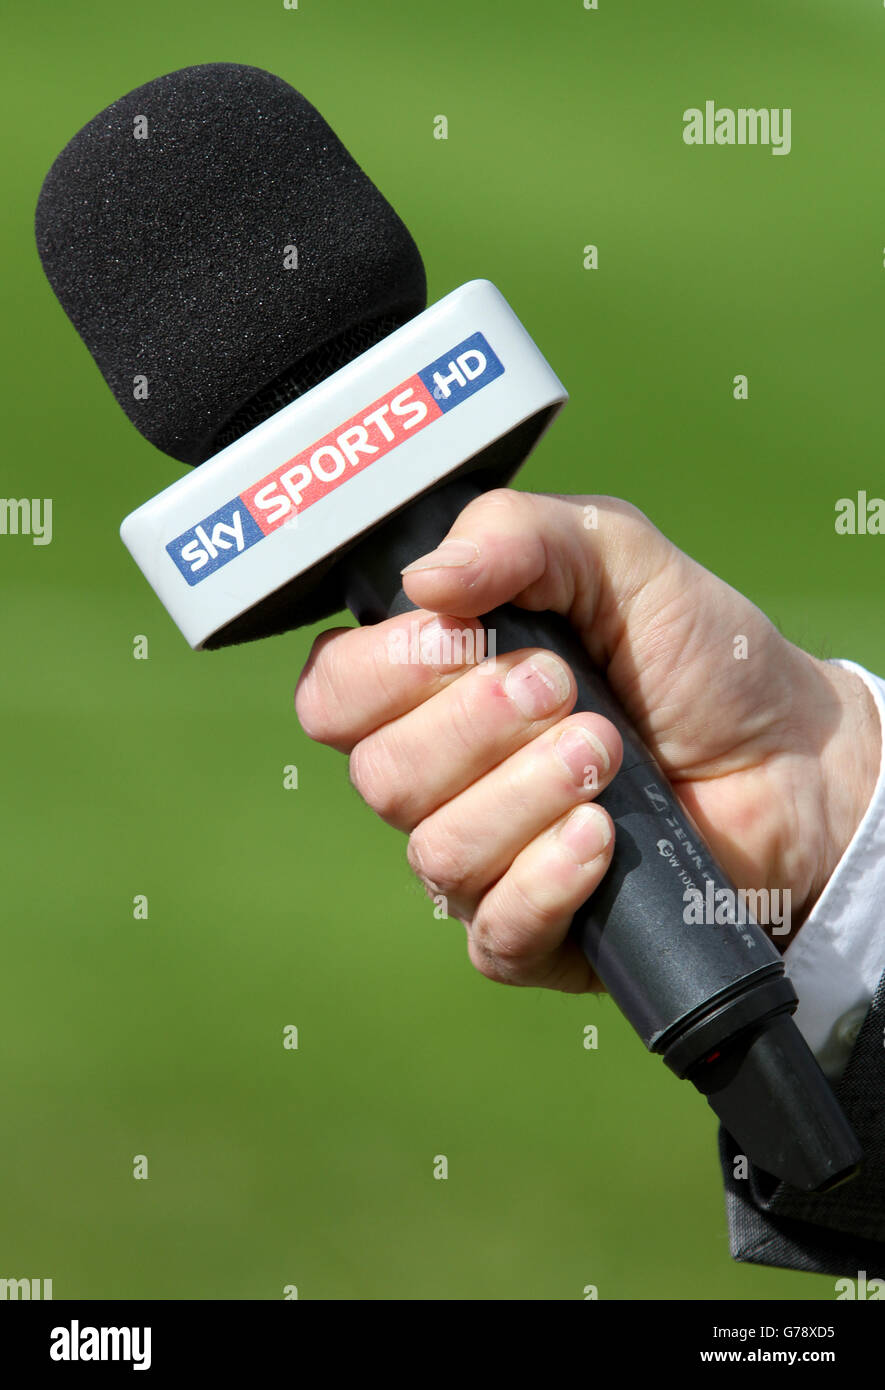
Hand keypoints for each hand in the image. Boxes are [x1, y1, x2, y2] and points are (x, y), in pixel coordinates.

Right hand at [294, 490, 879, 992]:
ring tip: (611, 752)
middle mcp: (443, 778)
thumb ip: (518, 535)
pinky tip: (604, 835)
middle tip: (570, 688)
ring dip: (529, 791)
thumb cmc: (694, 655)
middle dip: (479, 723)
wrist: (793, 755)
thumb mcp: (613, 556)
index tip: (475, 636)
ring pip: (438, 850)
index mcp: (434, 688)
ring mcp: (485, 861)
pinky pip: (496, 929)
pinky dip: (548, 877)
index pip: (333, 694)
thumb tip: (424, 577)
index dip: (387, 669)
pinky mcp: (535, 934)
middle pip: (381, 774)